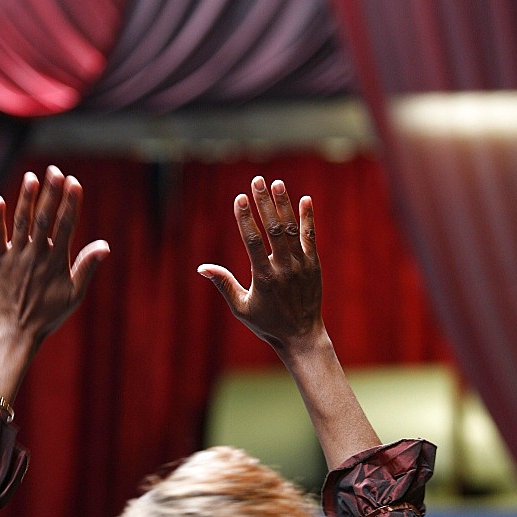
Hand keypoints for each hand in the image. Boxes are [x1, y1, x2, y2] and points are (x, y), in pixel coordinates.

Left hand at [0, 166, 109, 345]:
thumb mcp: (74, 295)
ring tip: (31, 177)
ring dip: (26, 199)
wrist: (15, 331)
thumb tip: (105, 245)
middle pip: (44, 219)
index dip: (70, 204)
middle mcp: (36, 256)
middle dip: (50, 194)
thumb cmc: (48, 314)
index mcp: (56, 262)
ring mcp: (15, 257)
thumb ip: (87, 268)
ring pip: (21, 223)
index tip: (74, 183)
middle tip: (55, 170)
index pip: (66, 226)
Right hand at [198, 177, 322, 353]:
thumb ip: (224, 284)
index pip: (252, 242)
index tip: (239, 198)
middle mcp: (284, 269)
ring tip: (277, 183)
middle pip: (274, 230)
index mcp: (263, 278)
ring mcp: (301, 265)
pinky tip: (305, 200)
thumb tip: (202, 267)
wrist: (302, 336)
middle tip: (257, 180)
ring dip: (284, 205)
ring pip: (292, 230)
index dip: (245, 219)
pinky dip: (308, 219)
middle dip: (264, 203)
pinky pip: (310, 238)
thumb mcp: (241, 308)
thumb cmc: (267, 323)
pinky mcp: (314, 265)